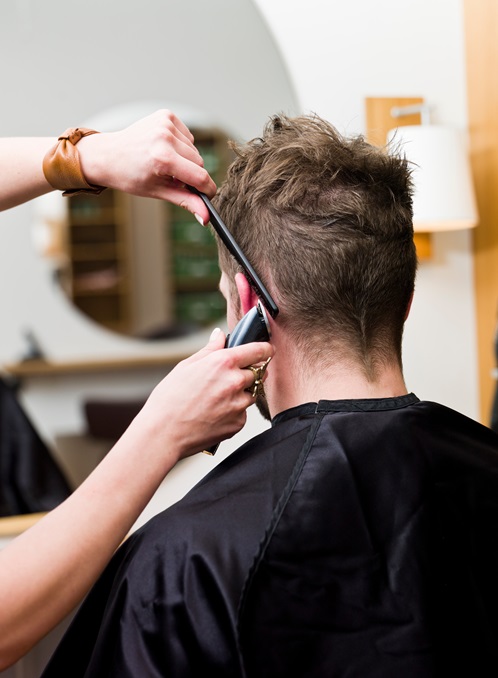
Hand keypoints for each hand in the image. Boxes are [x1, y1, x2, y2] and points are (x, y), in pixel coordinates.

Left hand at [78, 110, 216, 223]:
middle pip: (199, 163)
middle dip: (191, 174)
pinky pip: (187, 136)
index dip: (208, 189)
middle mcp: (165, 138)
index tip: (208, 195)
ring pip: (194, 150)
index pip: (200, 177)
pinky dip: (181, 145)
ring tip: (166, 163)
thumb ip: (186, 201)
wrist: (108, 155)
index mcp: (163, 159)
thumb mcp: (158, 192)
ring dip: (185, 159)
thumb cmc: (131, 176)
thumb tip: (205, 217)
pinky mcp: (166, 115)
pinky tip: (165, 148)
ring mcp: (165, 124)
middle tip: (172, 178)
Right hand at [134, 329, 273, 461]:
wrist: (163, 434)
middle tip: (226, 381)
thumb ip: (210, 349)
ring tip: (214, 400)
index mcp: (223, 362)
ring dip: (240, 394)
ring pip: (250, 394)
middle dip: (248, 374)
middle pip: (257, 373)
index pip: (259, 350)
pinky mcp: (238, 423)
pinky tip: (213, 414)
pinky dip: (232, 413)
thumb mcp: (186, 366)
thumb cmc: (169, 399)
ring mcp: (239, 404)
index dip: (266, 349)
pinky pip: (242, 413)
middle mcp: (236, 382)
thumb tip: (220, 336)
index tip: (267, 350)